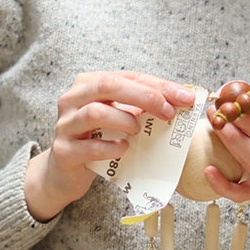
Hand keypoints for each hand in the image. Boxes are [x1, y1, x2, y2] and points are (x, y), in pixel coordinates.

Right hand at [24, 71, 194, 221]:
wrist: (65, 173)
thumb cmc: (97, 141)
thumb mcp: (118, 119)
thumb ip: (140, 108)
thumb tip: (180, 103)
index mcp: (89, 83)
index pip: (129, 76)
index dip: (159, 85)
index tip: (186, 98)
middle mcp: (72, 98)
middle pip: (109, 86)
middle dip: (145, 97)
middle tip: (169, 113)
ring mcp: (65, 124)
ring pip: (96, 112)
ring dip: (125, 121)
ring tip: (138, 131)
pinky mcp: (63, 151)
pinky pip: (91, 147)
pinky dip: (113, 148)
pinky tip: (123, 149)